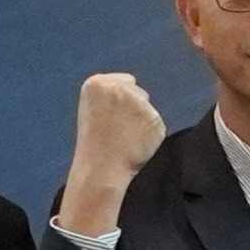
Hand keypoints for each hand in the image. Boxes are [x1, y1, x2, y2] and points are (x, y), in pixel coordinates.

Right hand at [59, 71, 170, 232]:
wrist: (100, 169)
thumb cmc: (95, 141)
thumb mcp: (94, 108)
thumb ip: (114, 94)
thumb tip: (138, 89)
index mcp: (97, 83)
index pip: (125, 81)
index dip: (120, 101)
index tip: (110, 116)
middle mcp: (119, 87)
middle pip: (139, 91)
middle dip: (133, 107)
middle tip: (118, 128)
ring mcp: (138, 103)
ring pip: (148, 108)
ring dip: (141, 120)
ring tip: (124, 137)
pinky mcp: (154, 119)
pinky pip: (156, 124)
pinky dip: (149, 134)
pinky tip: (135, 144)